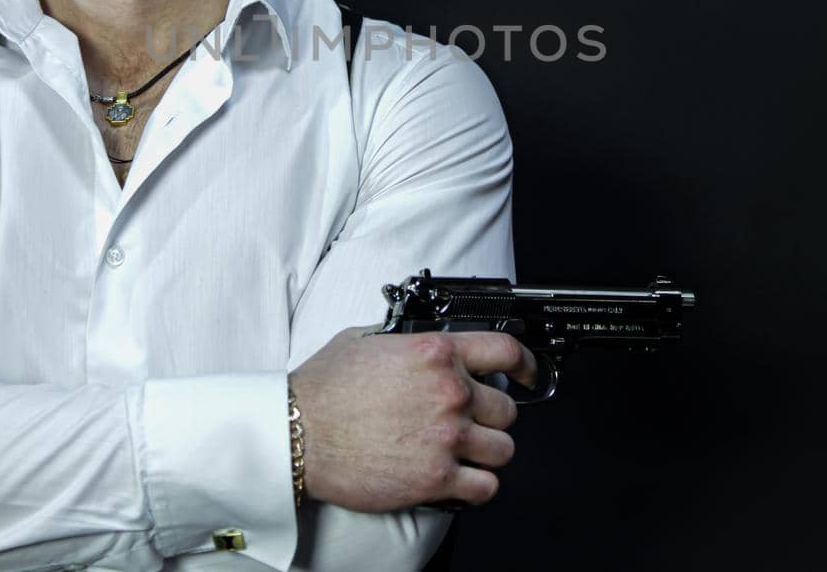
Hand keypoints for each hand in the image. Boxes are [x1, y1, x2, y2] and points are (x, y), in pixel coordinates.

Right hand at [287, 326, 537, 511]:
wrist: (298, 433)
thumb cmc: (321, 389)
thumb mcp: (364, 340)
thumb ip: (403, 340)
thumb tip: (415, 343)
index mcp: (435, 353)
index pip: (505, 351)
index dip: (526, 363)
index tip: (528, 374)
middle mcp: (449, 392)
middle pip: (507, 408)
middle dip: (491, 416)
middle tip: (470, 421)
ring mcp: (446, 436)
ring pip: (502, 449)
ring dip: (487, 452)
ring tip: (465, 452)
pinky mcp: (436, 477)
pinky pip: (485, 486)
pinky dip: (477, 486)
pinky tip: (460, 479)